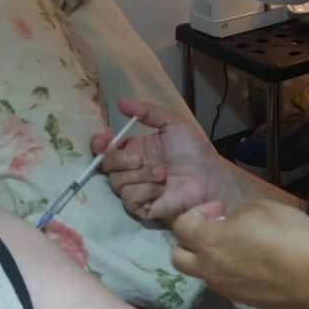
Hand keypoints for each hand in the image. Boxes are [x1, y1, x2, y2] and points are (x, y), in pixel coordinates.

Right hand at [92, 97, 239, 221]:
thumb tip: (120, 102)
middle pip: (106, 165)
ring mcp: (136, 188)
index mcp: (134, 148)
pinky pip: (129, 200)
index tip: (104, 140)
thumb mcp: (172, 122)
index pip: (105, 148)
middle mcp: (131, 169)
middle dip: (119, 161)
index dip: (99, 144)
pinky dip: (144, 192)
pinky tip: (161, 189)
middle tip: (140, 159)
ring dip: (139, 176)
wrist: (209, 175)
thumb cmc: (193, 149)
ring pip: (116, 183)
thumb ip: (146, 112)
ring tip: (162, 174)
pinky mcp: (142, 207)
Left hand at [171, 199, 308, 308]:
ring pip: (201, 273)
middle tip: (216, 230)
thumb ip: (235, 215)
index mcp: (208, 242)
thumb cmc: (287, 233)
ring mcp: (224, 289)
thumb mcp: (259, 207)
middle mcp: (208, 269)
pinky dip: (228, 272)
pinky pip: (223, 284)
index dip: (196, 212)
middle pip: (178, 257)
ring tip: (237, 247)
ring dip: (209, 258)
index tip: (220, 209)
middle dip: (189, 241)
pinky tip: (253, 263)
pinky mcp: (241, 300)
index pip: (180, 226)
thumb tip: (229, 224)